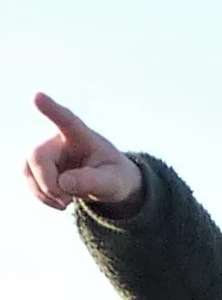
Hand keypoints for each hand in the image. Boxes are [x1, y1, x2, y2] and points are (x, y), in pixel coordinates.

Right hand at [23, 93, 142, 211]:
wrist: (110, 183)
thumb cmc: (115, 177)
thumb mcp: (113, 182)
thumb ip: (93, 181)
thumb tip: (63, 183)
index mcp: (81, 135)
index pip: (65, 119)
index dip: (51, 109)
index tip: (37, 97)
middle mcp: (59, 139)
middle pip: (37, 156)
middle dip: (49, 184)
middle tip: (67, 201)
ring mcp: (47, 152)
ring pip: (28, 168)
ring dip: (44, 193)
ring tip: (66, 202)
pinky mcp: (40, 166)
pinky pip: (29, 180)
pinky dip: (42, 196)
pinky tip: (59, 202)